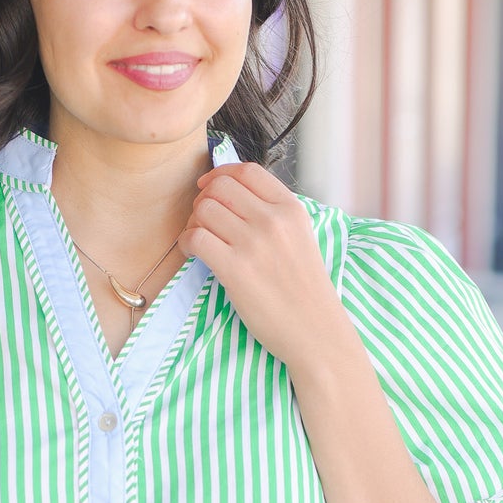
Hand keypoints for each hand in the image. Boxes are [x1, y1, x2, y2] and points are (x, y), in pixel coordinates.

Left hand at [178, 161, 344, 370]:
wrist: (315, 330)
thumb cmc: (304, 290)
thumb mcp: (301, 238)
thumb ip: (274, 215)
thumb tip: (232, 195)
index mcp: (291, 209)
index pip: (248, 171)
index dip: (220, 174)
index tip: (209, 187)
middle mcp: (273, 220)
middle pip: (220, 188)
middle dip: (204, 200)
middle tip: (203, 222)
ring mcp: (254, 244)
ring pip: (204, 210)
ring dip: (193, 222)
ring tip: (201, 241)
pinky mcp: (235, 269)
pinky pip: (195, 238)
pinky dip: (187, 243)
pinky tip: (194, 254)